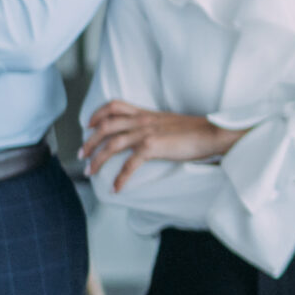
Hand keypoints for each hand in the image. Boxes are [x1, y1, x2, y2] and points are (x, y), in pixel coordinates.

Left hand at [81, 100, 249, 192]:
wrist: (212, 132)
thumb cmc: (196, 130)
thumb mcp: (169, 122)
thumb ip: (154, 125)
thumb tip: (145, 136)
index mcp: (146, 113)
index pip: (115, 106)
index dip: (97, 114)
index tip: (88, 125)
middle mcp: (142, 120)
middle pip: (105, 126)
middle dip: (89, 141)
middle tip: (82, 154)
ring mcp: (146, 132)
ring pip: (111, 144)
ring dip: (97, 159)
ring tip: (90, 171)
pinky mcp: (153, 147)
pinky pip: (129, 164)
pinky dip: (120, 178)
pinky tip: (116, 188)